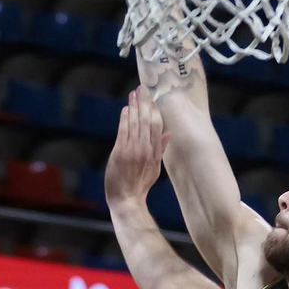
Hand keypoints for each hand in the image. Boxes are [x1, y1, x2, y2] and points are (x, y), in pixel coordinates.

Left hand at [105, 89, 168, 208]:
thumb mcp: (155, 169)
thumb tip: (168, 133)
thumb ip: (160, 150)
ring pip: (136, 123)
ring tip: (133, 94)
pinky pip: (124, 131)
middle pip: (147, 120)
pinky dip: (125, 119)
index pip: (157, 126)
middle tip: (141, 88)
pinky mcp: (120, 153)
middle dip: (144, 103)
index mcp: (155, 153)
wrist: (127, 200)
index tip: (152, 98)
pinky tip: (125, 109)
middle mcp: (146, 149)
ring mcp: (133, 150)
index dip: (155, 110)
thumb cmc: (139, 185)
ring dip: (134, 106)